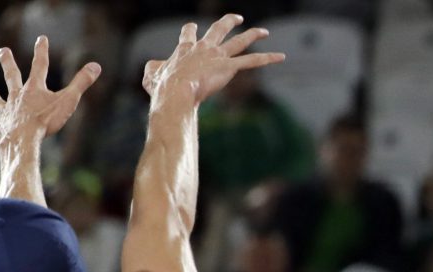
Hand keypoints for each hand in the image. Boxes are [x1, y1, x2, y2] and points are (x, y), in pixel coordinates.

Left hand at [0, 37, 100, 142]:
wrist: (25, 138)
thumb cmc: (47, 120)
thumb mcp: (69, 100)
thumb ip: (81, 83)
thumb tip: (96, 66)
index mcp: (34, 89)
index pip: (40, 65)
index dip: (41, 51)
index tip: (41, 38)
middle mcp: (17, 97)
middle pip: (12, 76)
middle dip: (8, 63)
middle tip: (3, 50)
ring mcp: (7, 111)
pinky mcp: (0, 128)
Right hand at [141, 15, 283, 106]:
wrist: (175, 92)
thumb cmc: (163, 87)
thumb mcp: (151, 76)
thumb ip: (154, 69)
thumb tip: (153, 69)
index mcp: (185, 48)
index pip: (189, 33)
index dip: (191, 30)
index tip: (193, 27)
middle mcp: (203, 47)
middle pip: (218, 28)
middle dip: (228, 21)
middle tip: (237, 17)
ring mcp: (217, 56)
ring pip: (239, 41)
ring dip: (253, 35)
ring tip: (264, 32)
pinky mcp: (229, 67)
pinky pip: (252, 61)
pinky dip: (268, 59)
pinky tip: (281, 57)